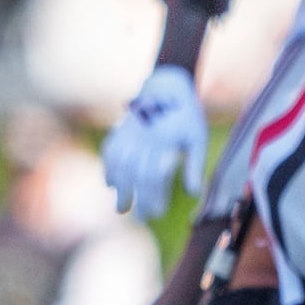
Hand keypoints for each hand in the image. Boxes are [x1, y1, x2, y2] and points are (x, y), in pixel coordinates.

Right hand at [101, 64, 207, 219]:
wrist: (168, 85)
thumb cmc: (186, 115)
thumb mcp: (197, 137)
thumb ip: (195, 165)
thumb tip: (193, 194)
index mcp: (165, 140)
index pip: (155, 176)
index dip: (155, 196)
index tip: (157, 213)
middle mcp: (145, 137)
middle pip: (136, 174)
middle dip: (137, 198)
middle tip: (138, 218)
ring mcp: (130, 132)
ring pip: (120, 165)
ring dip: (119, 189)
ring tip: (120, 208)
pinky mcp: (120, 128)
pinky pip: (110, 151)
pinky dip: (108, 168)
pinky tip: (109, 183)